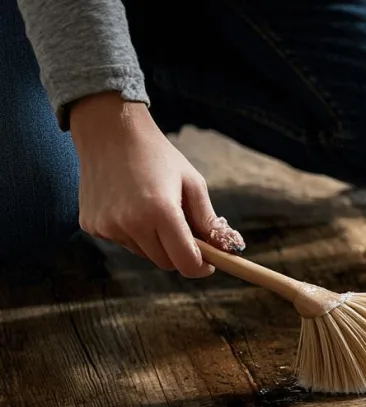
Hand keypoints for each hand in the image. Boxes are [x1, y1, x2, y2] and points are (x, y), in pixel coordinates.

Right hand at [69, 92, 243, 277]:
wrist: (109, 132)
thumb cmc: (157, 155)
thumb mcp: (192, 183)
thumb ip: (208, 220)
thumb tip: (225, 249)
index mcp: (160, 211)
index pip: (186, 262)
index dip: (201, 267)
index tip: (209, 262)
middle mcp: (130, 223)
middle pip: (166, 262)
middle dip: (180, 253)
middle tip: (185, 231)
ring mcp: (108, 226)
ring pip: (144, 253)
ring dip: (155, 242)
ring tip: (153, 208)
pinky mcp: (91, 225)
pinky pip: (122, 242)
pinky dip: (132, 232)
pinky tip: (129, 205)